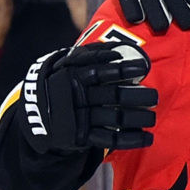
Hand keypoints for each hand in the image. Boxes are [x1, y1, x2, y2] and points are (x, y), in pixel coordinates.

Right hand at [17, 42, 156, 152]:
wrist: (34, 113)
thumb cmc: (61, 83)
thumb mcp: (66, 64)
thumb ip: (89, 55)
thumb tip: (117, 49)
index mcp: (74, 76)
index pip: (101, 71)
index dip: (123, 69)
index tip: (143, 68)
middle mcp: (78, 97)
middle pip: (114, 97)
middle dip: (138, 96)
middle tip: (155, 96)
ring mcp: (80, 118)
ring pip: (115, 119)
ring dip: (138, 118)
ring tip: (153, 116)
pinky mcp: (82, 136)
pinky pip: (109, 140)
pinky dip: (130, 139)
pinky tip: (147, 137)